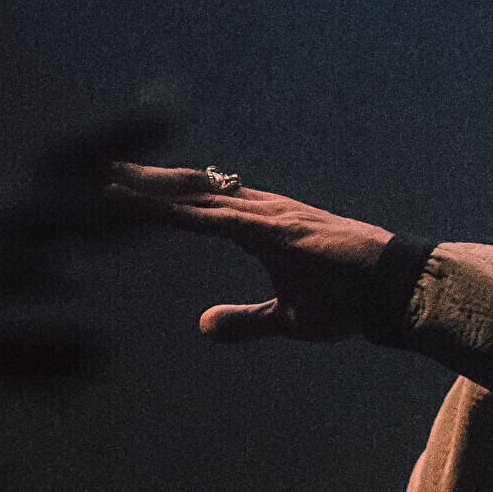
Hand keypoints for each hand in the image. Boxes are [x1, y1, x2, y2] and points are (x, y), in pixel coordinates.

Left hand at [106, 164, 395, 343]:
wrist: (394, 293)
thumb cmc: (350, 301)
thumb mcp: (285, 320)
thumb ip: (244, 321)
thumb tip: (202, 326)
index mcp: (258, 226)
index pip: (198, 205)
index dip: (159, 197)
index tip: (120, 188)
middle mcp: (258, 210)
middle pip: (189, 189)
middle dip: (144, 179)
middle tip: (97, 165)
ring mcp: (265, 215)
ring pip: (194, 195)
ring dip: (149, 186)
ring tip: (106, 176)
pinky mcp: (273, 229)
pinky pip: (213, 217)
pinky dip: (175, 211)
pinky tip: (144, 205)